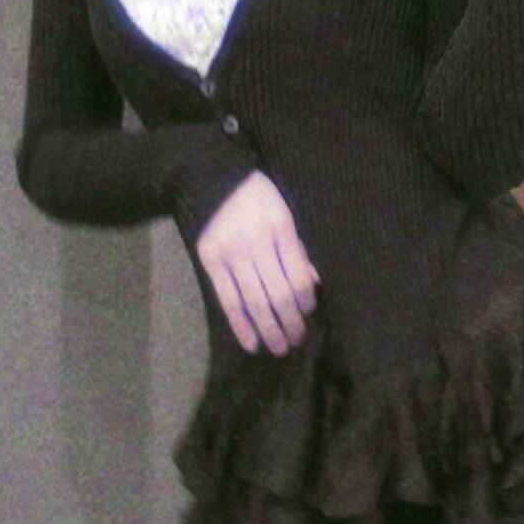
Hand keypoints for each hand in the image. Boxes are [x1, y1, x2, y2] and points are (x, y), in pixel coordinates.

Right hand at [196, 171, 319, 355]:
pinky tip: (252, 342)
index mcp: (280, 226)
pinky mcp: (209, 260)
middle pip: (278, 293)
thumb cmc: (258, 195)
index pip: (297, 274)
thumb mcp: (286, 211)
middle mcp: (255, 242)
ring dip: (269, 329)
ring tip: (280, 347)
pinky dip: (240, 325)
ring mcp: (230, 253)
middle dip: (290, 322)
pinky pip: (227, 300)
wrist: (214, 177)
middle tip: (297, 340)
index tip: (309, 312)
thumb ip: (297, 247)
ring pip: (254, 301)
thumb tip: (313, 283)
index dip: (305, 300)